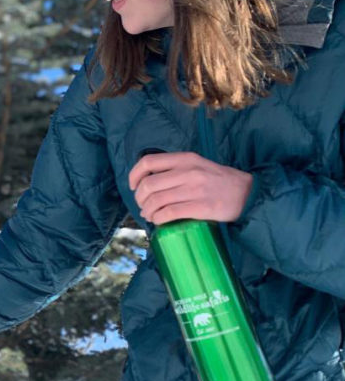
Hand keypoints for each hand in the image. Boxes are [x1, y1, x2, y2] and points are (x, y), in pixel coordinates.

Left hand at [128, 152, 252, 225]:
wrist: (247, 193)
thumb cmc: (219, 181)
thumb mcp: (198, 165)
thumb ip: (176, 168)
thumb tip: (148, 182)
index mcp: (185, 159)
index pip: (148, 162)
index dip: (134, 175)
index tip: (133, 187)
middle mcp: (189, 172)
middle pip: (149, 185)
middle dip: (140, 198)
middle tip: (143, 206)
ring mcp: (195, 189)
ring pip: (157, 201)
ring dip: (148, 211)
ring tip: (150, 215)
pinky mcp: (201, 207)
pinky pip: (170, 213)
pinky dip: (159, 219)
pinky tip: (159, 221)